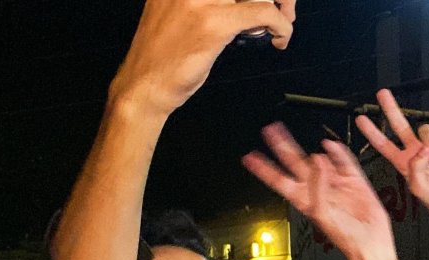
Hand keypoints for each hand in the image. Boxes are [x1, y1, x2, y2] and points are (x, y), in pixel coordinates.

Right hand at [110, 0, 294, 115]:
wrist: (144, 83)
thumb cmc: (165, 52)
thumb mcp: (182, 9)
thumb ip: (211, 0)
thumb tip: (251, 0)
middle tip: (285, 7)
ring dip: (281, 8)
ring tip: (282, 24)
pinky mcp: (213, 23)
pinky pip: (262, 13)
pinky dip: (281, 25)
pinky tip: (280, 39)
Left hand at [243, 124, 394, 259]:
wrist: (370, 241)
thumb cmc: (346, 236)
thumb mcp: (322, 212)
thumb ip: (318, 185)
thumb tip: (318, 159)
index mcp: (304, 198)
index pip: (279, 180)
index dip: (264, 169)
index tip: (250, 158)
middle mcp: (318, 188)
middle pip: (294, 163)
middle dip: (282, 146)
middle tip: (271, 130)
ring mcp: (335, 182)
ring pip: (319, 159)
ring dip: (313, 151)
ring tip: (312, 143)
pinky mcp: (354, 180)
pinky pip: (344, 161)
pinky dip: (337, 152)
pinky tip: (330, 146)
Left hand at [355, 90, 428, 222]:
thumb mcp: (419, 189)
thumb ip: (417, 169)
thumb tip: (422, 151)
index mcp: (403, 163)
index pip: (383, 144)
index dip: (372, 132)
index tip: (362, 120)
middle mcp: (415, 153)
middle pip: (400, 125)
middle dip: (391, 109)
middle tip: (382, 95)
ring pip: (425, 131)